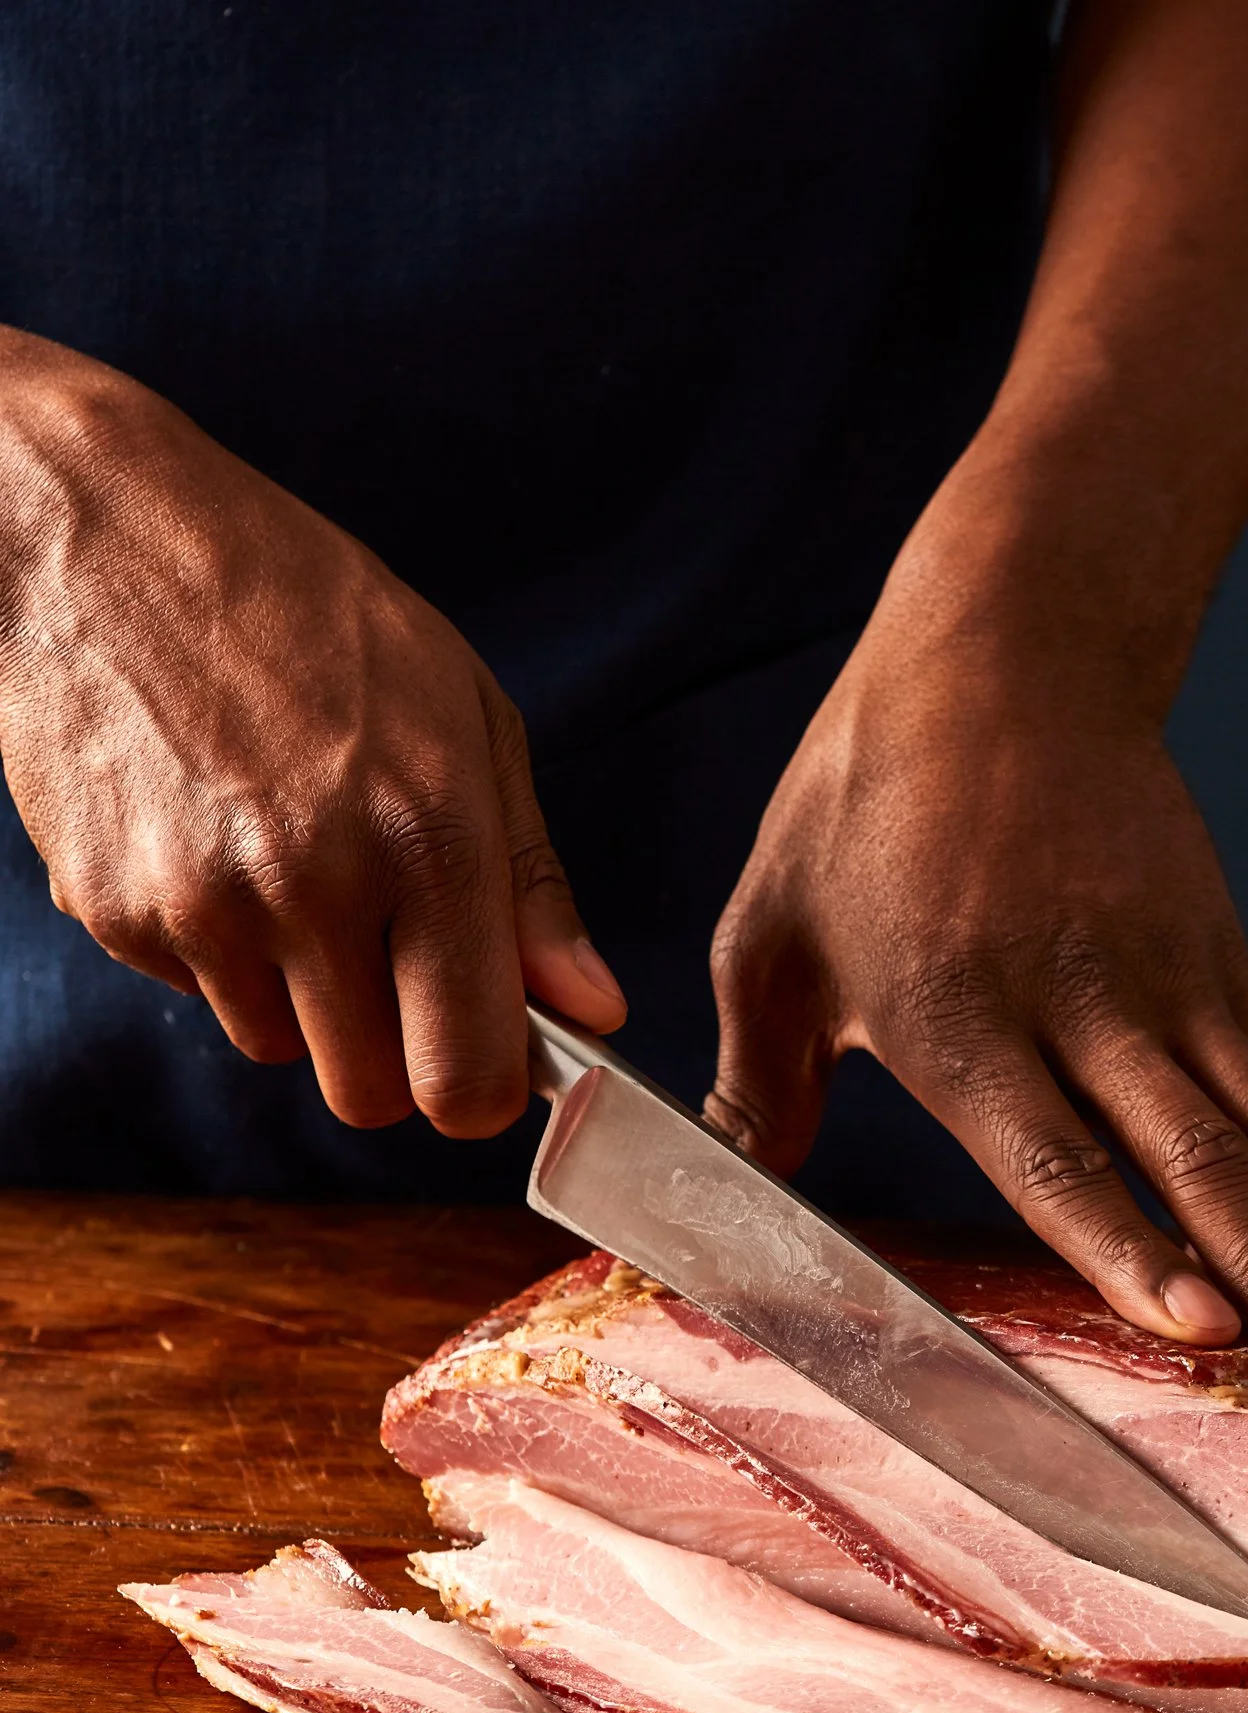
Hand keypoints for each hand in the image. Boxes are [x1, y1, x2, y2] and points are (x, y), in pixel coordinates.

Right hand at [0, 330, 624, 1134]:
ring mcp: (204, 905)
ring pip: (278, 1051)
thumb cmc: (312, 613)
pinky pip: (196, 994)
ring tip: (293, 866)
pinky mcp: (112, 910)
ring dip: (299, 998)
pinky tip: (216, 843)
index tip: (482, 1059)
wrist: (112, 537)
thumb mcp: (467, 719)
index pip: (466, 1076)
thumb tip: (591, 1010)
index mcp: (430, 836)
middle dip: (391, 1055)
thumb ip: (533, 883)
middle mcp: (317, 886)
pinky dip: (217, 951)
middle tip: (388, 957)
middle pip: (370, 1097)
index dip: (480, 1089)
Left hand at [706, 521, 1247, 1378]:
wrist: (1007, 650)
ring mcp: (1165, 978)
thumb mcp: (769, 930)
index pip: (1049, 1150)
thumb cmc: (866, 797)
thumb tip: (740, 1182)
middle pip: (1192, 1153)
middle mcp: (1076, 1000)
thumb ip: (756, 1076)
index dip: (1124, 1243)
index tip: (1194, 1325)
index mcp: (953, 1007)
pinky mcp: (1219, 960)